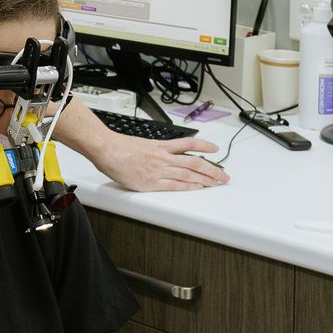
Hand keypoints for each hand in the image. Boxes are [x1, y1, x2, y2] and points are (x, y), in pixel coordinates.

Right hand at [54, 108, 229, 191]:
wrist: (108, 150)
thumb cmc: (120, 148)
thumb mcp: (142, 145)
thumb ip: (154, 151)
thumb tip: (161, 156)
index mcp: (162, 146)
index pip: (189, 144)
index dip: (204, 147)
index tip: (215, 150)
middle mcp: (164, 157)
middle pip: (195, 162)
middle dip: (212, 169)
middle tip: (224, 175)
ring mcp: (159, 169)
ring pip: (189, 173)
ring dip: (205, 179)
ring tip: (217, 183)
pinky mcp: (152, 181)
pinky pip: (175, 184)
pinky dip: (188, 186)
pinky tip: (198, 187)